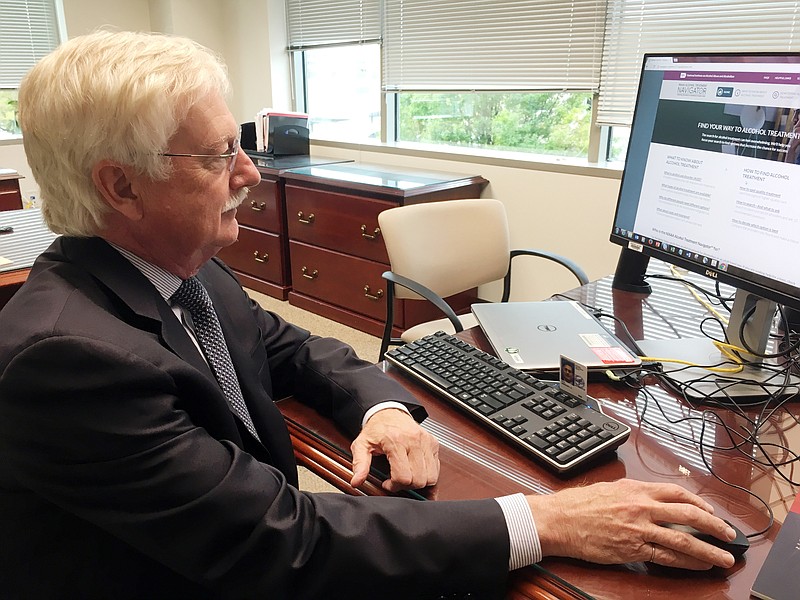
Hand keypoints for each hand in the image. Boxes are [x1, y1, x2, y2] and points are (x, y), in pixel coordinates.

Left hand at [350, 408, 438, 491]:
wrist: (389, 412)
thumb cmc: (377, 428)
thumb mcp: (362, 445)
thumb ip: (359, 464)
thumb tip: (356, 481)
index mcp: (396, 441)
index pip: (403, 476)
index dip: (394, 486)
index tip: (387, 483)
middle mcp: (414, 440)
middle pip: (419, 479)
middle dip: (407, 486)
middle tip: (396, 480)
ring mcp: (426, 441)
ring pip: (431, 477)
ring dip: (419, 482)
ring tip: (407, 476)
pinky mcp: (433, 443)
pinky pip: (436, 469)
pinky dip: (428, 475)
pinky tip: (416, 471)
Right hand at [527, 479, 736, 569]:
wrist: (560, 520)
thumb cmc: (579, 504)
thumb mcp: (609, 488)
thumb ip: (633, 492)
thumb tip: (651, 498)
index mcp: (636, 489)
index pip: (677, 493)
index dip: (699, 503)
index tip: (710, 511)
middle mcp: (641, 507)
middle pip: (689, 514)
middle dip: (714, 525)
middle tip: (729, 534)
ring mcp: (639, 529)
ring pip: (683, 538)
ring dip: (708, 548)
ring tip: (724, 556)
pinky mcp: (633, 549)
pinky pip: (667, 556)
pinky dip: (687, 561)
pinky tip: (699, 564)